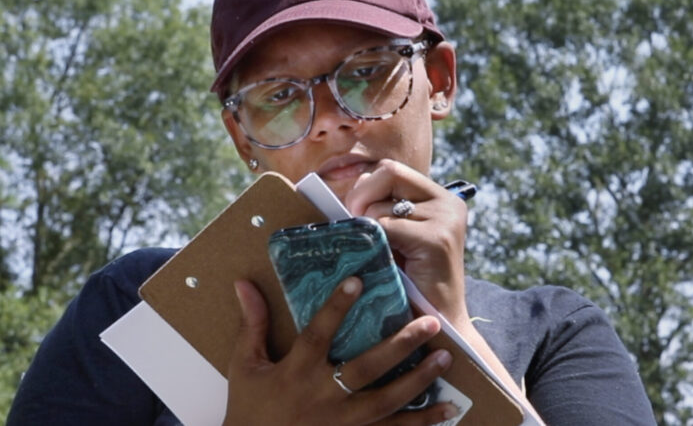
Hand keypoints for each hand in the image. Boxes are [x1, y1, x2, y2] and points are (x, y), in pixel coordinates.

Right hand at [224, 278, 457, 425]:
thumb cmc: (249, 407)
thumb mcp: (245, 365)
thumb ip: (252, 324)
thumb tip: (244, 283)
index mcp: (296, 371)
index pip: (318, 333)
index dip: (336, 307)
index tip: (358, 280)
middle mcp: (322, 396)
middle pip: (366, 368)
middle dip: (399, 345)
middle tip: (429, 322)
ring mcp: (341, 422)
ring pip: (386, 400)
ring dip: (418, 380)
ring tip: (445, 358)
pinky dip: (422, 422)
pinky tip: (448, 409)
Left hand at [344, 160, 470, 328]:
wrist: (438, 326)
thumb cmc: (410, 284)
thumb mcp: (398, 238)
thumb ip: (381, 212)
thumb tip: (341, 196)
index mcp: (440, 197)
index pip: (391, 170)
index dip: (366, 187)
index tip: (355, 214)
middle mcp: (448, 202)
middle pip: (388, 172)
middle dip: (361, 196)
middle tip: (354, 225)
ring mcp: (446, 219)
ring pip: (381, 206)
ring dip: (369, 231)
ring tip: (380, 256)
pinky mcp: (438, 239)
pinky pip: (387, 228)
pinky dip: (376, 245)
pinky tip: (386, 265)